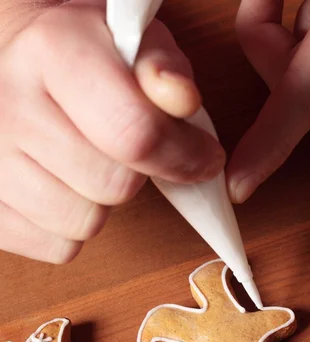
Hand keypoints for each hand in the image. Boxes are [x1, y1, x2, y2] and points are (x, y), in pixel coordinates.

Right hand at [0, 0, 224, 262]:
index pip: (135, 133)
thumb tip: (181, 100)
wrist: (7, 64)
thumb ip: (161, 67)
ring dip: (102, 203)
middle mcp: (10, 106)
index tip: (203, 157)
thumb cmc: (75, 56)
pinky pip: (57, 247)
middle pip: (113, 186)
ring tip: (89, 165)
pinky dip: (72, 228)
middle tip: (129, 152)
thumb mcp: (126, 39)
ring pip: (84, 224)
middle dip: (139, 174)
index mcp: (52, 51)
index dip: (184, 155)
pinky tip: (63, 187)